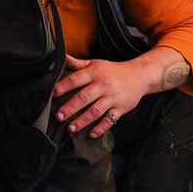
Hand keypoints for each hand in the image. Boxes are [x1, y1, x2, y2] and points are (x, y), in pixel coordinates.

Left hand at [52, 48, 190, 138]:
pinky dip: (100, 128)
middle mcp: (104, 85)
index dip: (63, 86)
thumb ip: (77, 64)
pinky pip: (110, 120)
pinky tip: (91, 133)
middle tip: (59, 116)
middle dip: (70, 108)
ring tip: (70, 128)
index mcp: (95, 73)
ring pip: (95, 111)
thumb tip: (60, 57)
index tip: (53, 94)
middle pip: (84, 98)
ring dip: (82, 121)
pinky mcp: (121, 108)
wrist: (139, 76)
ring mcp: (113, 98)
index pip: (76, 79)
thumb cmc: (113, 71)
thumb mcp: (96, 63)